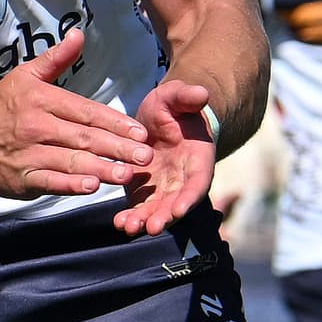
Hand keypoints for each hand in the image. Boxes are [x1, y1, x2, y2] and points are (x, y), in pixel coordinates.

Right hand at [0, 31, 150, 198]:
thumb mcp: (23, 76)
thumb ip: (55, 59)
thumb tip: (79, 35)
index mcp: (40, 100)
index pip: (85, 111)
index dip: (115, 122)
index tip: (140, 132)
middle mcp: (34, 126)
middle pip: (83, 138)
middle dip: (117, 147)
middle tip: (146, 155)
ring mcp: (26, 154)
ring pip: (70, 161)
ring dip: (101, 168)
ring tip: (128, 173)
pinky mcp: (19, 179)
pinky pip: (48, 182)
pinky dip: (69, 185)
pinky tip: (91, 187)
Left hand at [115, 78, 217, 235]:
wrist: (160, 116)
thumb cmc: (172, 106)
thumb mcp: (175, 96)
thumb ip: (187, 96)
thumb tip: (201, 93)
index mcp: (197, 158)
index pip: (197, 181)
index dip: (190, 196)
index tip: (180, 209)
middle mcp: (183, 177)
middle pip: (177, 202)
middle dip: (165, 216)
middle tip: (151, 227)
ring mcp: (163, 186)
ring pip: (158, 208)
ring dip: (145, 220)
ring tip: (129, 228)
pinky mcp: (145, 189)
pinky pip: (140, 206)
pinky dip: (132, 216)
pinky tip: (119, 223)